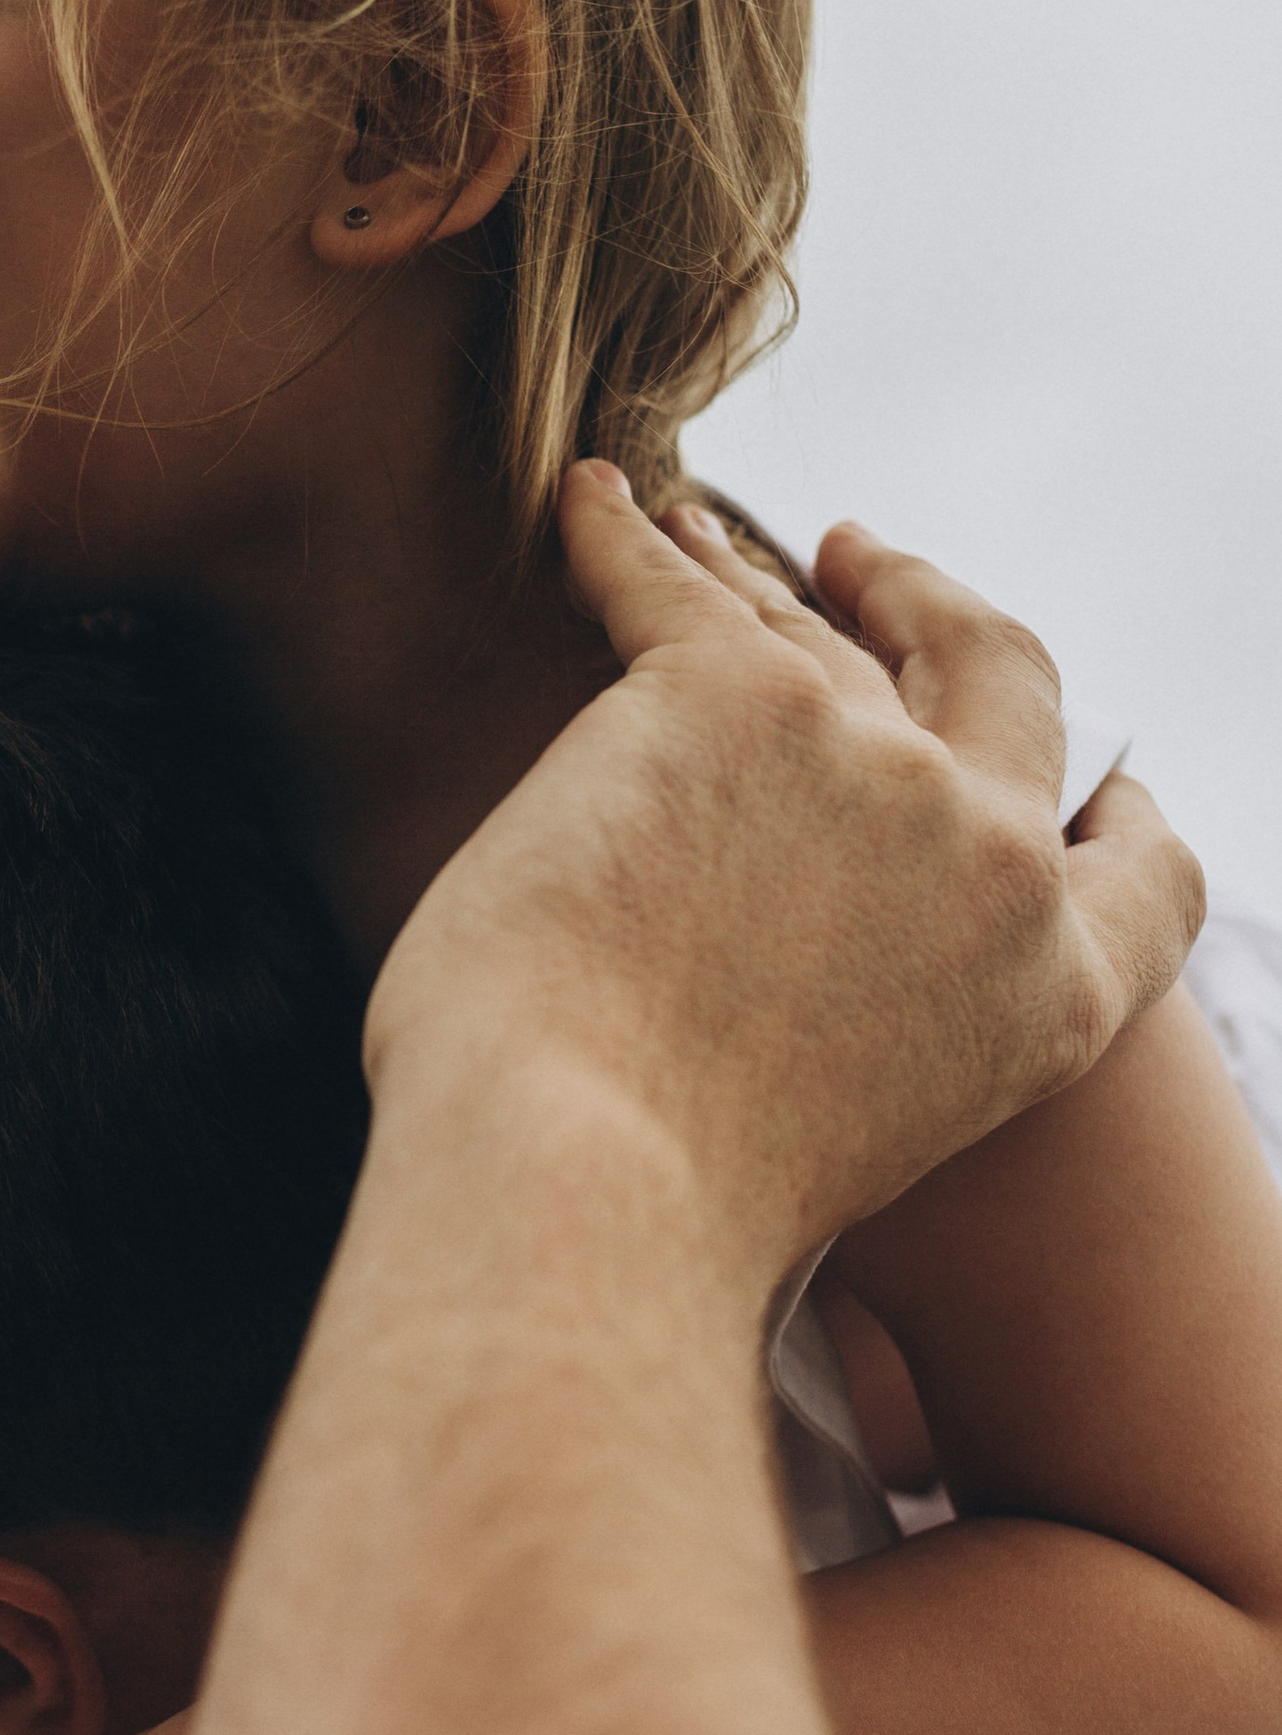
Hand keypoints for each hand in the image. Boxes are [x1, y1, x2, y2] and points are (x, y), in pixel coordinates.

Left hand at [370, 473, 1203, 1277]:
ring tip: (694, 530)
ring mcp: (869, 757)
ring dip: (751, 566)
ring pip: (813, 624)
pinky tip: (587, 509)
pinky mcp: (722, 695)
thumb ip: (888, 1067)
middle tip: (865, 563)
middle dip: (942, 606)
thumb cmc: (677, 1226)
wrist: (588, 1190)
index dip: (1120, 815)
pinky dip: (614, 540)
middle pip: (1004, 679)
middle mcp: (991, 858)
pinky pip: (664, 588)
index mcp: (1057, 997)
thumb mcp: (868, 1164)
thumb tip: (796, 1045)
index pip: (1147, 874)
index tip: (1103, 781)